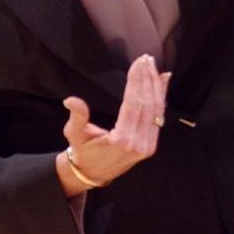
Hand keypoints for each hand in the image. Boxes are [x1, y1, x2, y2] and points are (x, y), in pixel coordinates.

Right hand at [59, 55, 170, 188]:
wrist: (93, 173)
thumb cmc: (83, 152)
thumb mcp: (75, 135)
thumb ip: (77, 117)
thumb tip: (71, 100)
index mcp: (122, 140)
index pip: (134, 103)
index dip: (137, 81)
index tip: (138, 63)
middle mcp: (139, 143)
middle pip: (148, 104)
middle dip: (148, 79)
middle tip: (146, 59)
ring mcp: (147, 145)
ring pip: (156, 110)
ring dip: (156, 86)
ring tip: (154, 67)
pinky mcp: (151, 145)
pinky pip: (158, 117)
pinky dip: (161, 98)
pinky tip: (162, 82)